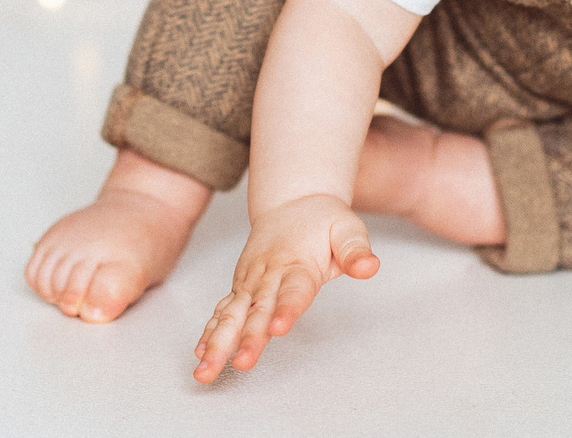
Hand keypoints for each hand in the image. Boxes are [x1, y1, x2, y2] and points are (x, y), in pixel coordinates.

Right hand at [192, 194, 378, 381]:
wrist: (292, 201)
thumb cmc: (322, 219)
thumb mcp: (347, 227)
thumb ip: (356, 250)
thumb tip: (370, 266)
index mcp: (297, 263)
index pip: (293, 291)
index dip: (285, 310)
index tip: (277, 329)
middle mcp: (268, 274)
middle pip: (257, 310)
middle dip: (246, 339)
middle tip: (240, 363)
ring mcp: (251, 281)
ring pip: (232, 314)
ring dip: (218, 343)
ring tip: (206, 371)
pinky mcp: (241, 286)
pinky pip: (223, 310)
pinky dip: (210, 331)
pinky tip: (201, 353)